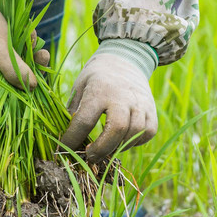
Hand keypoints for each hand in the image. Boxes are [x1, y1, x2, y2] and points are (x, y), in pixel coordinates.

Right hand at [0, 0, 47, 93]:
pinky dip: (26, 41)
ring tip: (36, 39)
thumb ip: (16, 71)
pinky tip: (30, 31)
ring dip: (31, 51)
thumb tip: (34, 88)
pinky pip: (17, 49)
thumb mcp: (1, 52)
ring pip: (19, 62)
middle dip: (33, 67)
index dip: (24, 92)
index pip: (7, 96)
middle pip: (16, 79)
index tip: (41, 84)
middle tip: (44, 55)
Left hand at [61, 40, 158, 162]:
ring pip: (134, 133)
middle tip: (90, 156)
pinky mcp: (152, 110)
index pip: (84, 121)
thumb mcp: (79, 87)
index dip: (72, 139)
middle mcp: (122, 96)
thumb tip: (67, 140)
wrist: (125, 59)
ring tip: (105, 148)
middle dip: (102, 149)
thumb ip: (74, 112)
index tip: (64, 149)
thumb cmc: (96, 78)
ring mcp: (140, 103)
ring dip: (118, 147)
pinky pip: (147, 133)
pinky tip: (122, 140)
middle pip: (117, 129)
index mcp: (99, 90)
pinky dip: (135, 142)